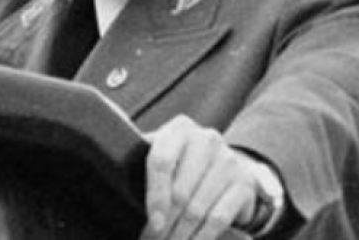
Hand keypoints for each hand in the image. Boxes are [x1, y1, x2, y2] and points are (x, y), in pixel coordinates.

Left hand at [141, 115, 273, 239]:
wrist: (228, 167)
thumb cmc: (184, 162)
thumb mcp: (165, 153)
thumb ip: (143, 158)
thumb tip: (115, 175)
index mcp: (180, 129)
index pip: (162, 162)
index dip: (155, 195)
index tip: (153, 221)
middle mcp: (206, 140)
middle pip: (180, 190)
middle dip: (166, 223)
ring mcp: (228, 161)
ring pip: (198, 208)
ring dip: (182, 234)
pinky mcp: (244, 184)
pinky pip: (219, 218)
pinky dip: (203, 236)